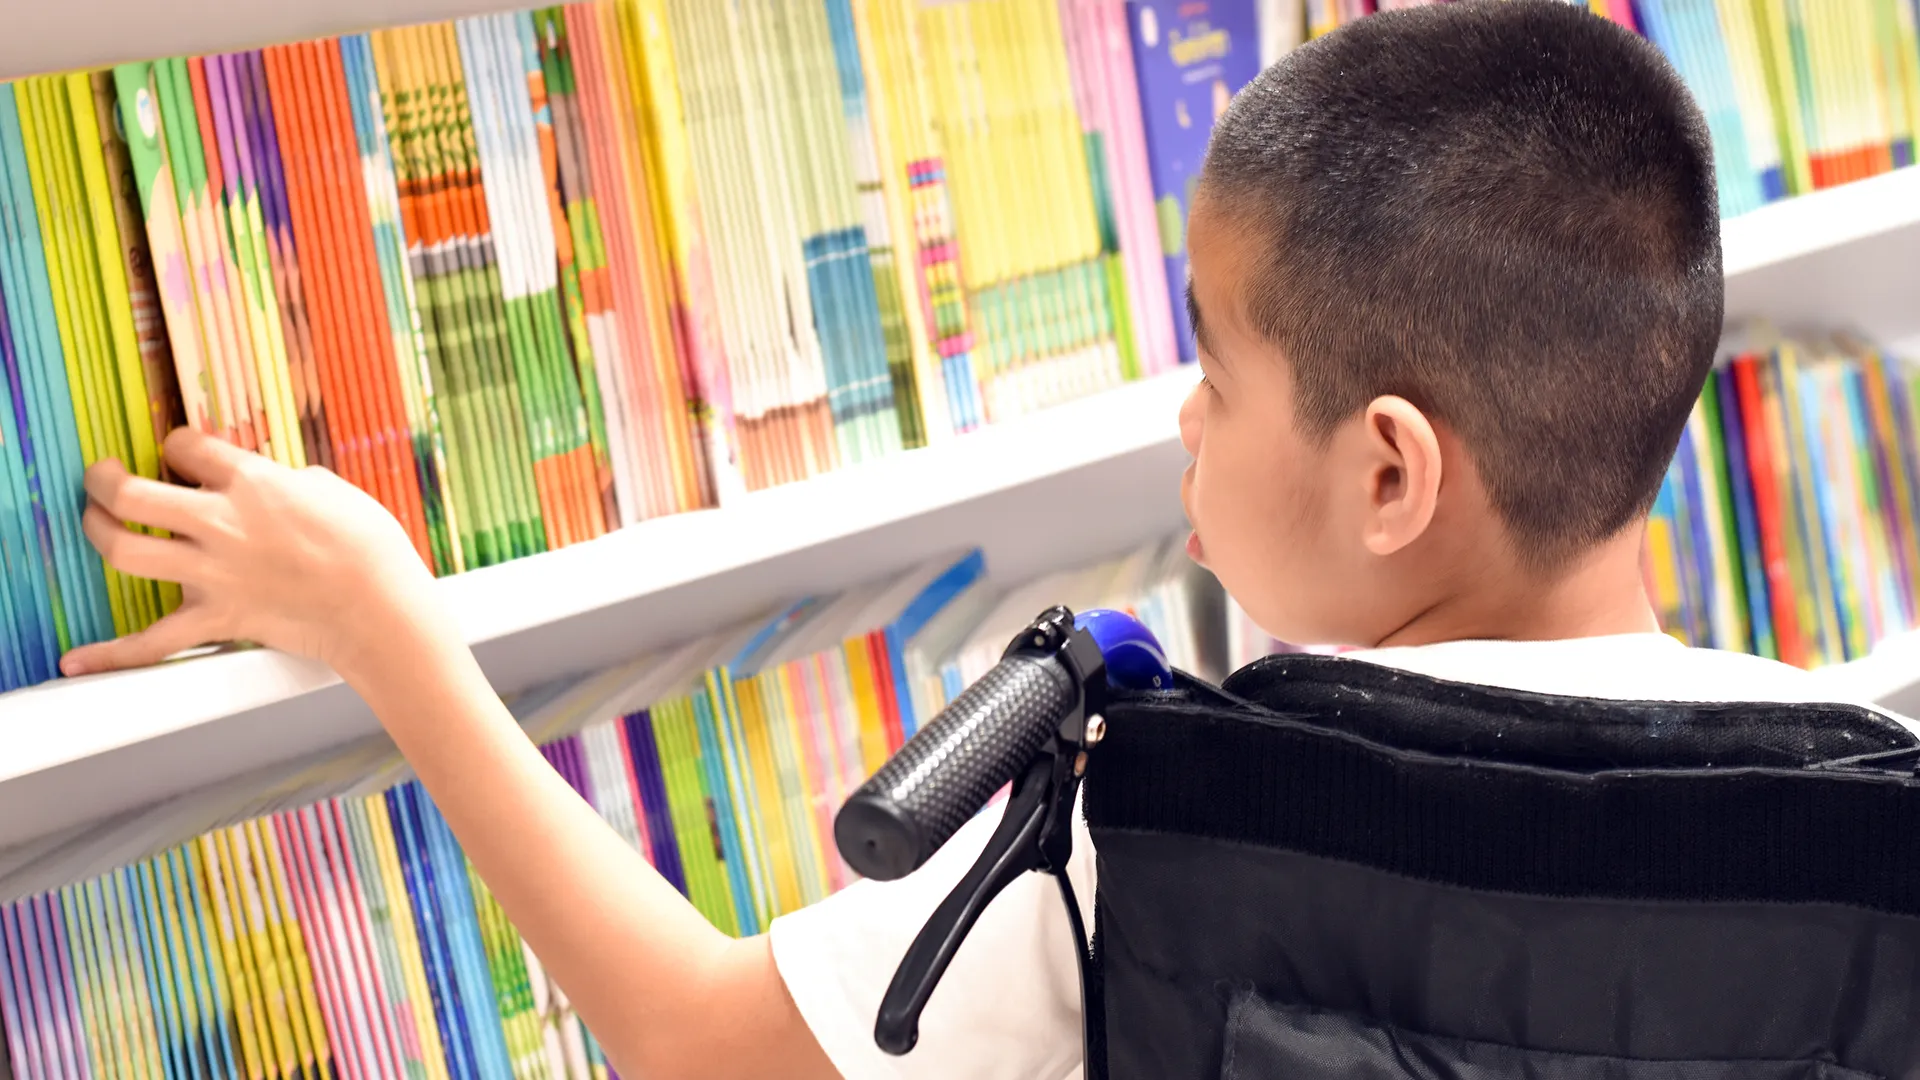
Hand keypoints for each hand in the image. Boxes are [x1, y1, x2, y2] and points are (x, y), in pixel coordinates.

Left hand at [61, 427, 448, 681]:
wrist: (383, 610)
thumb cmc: (371, 548)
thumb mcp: (331, 489)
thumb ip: (286, 481)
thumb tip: (271, 484)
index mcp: (252, 483)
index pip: (186, 446)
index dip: (179, 444)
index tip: (183, 452)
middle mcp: (221, 524)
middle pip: (131, 495)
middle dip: (105, 480)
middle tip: (104, 477)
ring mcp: (214, 575)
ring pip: (125, 551)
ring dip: (99, 534)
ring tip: (98, 524)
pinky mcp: (219, 619)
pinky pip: (153, 641)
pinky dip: (112, 654)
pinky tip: (77, 660)